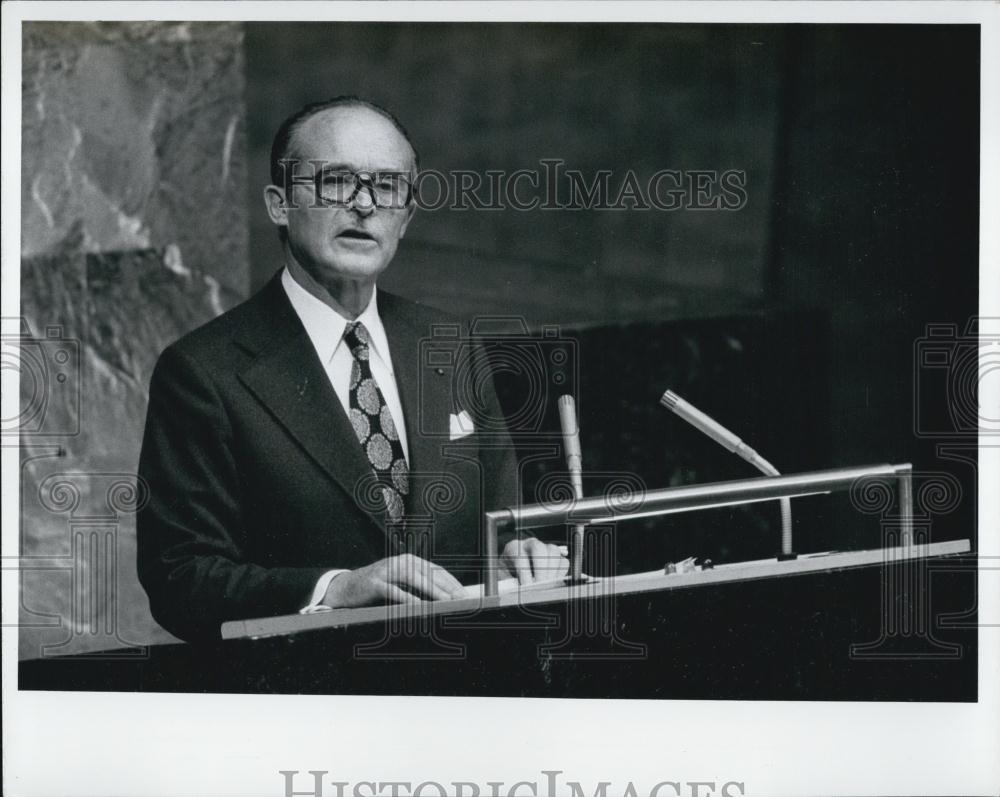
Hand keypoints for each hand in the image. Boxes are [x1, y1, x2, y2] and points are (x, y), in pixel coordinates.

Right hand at [322, 554, 463, 608]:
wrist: (348, 587)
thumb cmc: (379, 587)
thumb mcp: (401, 582)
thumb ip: (419, 585)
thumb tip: (445, 597)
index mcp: (410, 560)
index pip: (436, 570)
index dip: (452, 582)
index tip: (465, 594)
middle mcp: (400, 562)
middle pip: (428, 574)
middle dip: (447, 587)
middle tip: (461, 600)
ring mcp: (387, 571)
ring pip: (414, 579)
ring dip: (432, 591)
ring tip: (447, 602)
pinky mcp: (375, 583)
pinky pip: (395, 591)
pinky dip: (408, 599)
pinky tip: (419, 606)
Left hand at [499, 537, 569, 584]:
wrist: (512, 570)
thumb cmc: (507, 574)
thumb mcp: (503, 577)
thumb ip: (509, 583)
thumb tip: (520, 591)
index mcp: (513, 548)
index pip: (519, 555)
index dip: (524, 571)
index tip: (526, 585)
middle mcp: (529, 544)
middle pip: (539, 548)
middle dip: (540, 568)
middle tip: (540, 585)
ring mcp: (544, 548)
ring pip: (554, 552)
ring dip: (552, 570)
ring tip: (547, 586)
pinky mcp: (555, 557)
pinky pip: (563, 561)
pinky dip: (560, 573)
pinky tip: (554, 583)